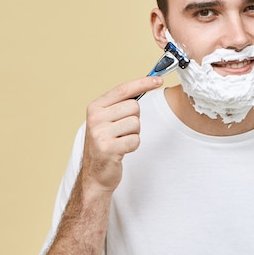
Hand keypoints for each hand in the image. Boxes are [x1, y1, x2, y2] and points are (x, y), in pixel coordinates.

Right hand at [80, 76, 162, 192]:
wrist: (95, 174)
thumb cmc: (106, 144)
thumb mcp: (107, 120)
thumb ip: (121, 104)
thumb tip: (147, 84)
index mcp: (95, 107)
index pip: (123, 89)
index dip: (143, 83)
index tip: (159, 79)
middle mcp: (95, 118)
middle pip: (134, 107)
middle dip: (135, 119)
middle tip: (123, 131)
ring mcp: (100, 133)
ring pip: (136, 123)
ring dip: (134, 134)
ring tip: (121, 141)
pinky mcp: (108, 148)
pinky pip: (135, 140)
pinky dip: (133, 145)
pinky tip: (121, 150)